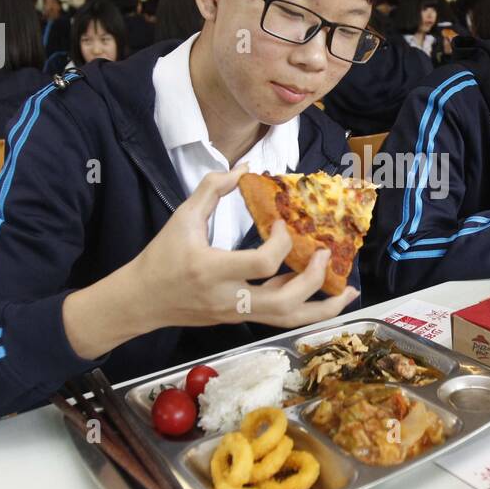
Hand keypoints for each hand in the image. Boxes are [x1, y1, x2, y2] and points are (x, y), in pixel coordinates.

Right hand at [64, 166, 357, 359]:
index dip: (280, 243)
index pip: (260, 265)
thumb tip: (244, 167)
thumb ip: (211, 189)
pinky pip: (280, 319)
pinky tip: (322, 294)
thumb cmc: (161, 257)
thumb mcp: (182, 218)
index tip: (281, 223)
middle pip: (282, 303)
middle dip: (312, 280)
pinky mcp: (241, 320)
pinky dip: (306, 308)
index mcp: (212, 270)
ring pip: (287, 321)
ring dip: (322, 307)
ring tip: (347, 291)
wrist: (142, 301)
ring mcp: (236, 314)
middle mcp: (228, 298)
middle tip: (324, 255)